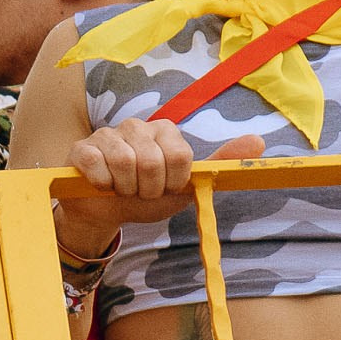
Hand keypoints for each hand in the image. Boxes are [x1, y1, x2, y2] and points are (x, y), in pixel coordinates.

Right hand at [66, 119, 264, 236]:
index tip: (163, 188)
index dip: (171, 182)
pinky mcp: (81, 147)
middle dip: (147, 189)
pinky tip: (100, 185)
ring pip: (124, 162)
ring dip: (124, 188)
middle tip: (140, 192)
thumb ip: (219, 164)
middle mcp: (136, 126)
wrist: (105, 212)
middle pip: (151, 161)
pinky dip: (101, 183)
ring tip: (121, 189)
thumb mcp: (186, 186)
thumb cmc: (145, 196)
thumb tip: (259, 142)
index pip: (179, 157)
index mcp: (165, 131)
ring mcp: (107, 134)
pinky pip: (96, 163)